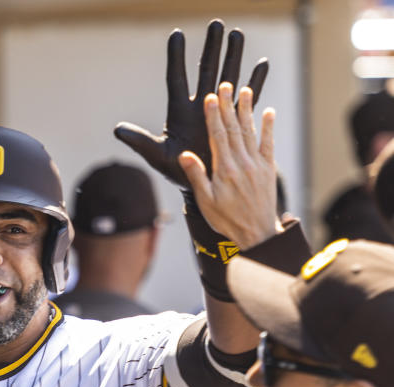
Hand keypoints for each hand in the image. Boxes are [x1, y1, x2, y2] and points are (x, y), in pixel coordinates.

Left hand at [115, 19, 267, 188]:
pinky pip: (247, 98)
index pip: (176, 78)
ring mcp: (219, 111)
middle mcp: (200, 106)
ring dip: (233, 57)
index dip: (176, 58)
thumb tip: (117, 130)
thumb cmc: (178, 172)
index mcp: (180, 111)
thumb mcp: (157, 156)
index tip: (177, 34)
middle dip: (211, 48)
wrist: (204, 185)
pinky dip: (255, 82)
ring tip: (237, 34)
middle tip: (216, 24)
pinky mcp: (236, 121)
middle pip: (206, 70)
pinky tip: (261, 64)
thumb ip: (140, 142)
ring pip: (228, 78)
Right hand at [179, 83, 280, 248]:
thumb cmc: (226, 219)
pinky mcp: (268, 169)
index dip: (213, 115)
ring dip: (247, 109)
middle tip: (225, 85)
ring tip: (245, 89)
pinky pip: (268, 143)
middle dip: (228, 105)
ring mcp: (257, 164)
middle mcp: (242, 163)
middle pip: (234, 128)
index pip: (218, 136)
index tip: (210, 98)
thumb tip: (185, 155)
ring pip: (251, 131)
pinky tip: (268, 112)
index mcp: (224, 170)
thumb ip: (196, 176)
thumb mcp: (205, 201)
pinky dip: (268, 127)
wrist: (257, 233)